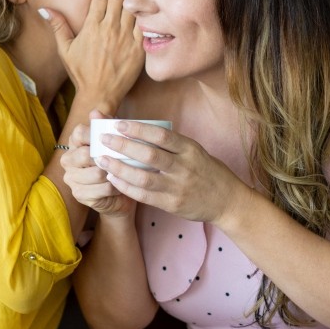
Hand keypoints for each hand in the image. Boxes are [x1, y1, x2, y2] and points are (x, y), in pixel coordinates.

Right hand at [42, 0, 143, 111]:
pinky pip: (144, 25)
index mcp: (92, 26)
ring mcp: (125, 38)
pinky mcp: (138, 48)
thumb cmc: (82, 72)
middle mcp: (109, 29)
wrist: (100, 94)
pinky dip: (147, 11)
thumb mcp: (65, 49)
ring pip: (133, 7)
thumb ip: (57, 26)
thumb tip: (44, 9)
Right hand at [61, 110, 136, 217]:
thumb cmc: (117, 162)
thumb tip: (95, 112)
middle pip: (85, 154)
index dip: (96, 134)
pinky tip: (121, 185)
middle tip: (122, 158)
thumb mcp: (115, 140)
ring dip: (114, 173)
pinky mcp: (79, 194)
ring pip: (96, 173)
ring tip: (124, 173)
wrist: (120, 193)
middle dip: (107, 157)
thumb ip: (107, 125)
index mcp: (74, 143)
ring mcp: (71, 179)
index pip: (79, 133)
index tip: (112, 138)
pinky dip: (116, 187)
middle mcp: (68, 160)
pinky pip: (102, 189)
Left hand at [94, 120, 250, 224]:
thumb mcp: (195, 152)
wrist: (227, 201)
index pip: (161, 136)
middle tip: (103, 139)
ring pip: (143, 178)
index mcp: (190, 149)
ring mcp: (178, 188)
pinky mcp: (172, 205)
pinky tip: (113, 179)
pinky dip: (126, 187)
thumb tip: (138, 130)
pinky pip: (144, 196)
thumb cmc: (207, 171)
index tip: (118, 123)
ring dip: (119, 168)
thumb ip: (171, 144)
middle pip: (149, 155)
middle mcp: (184, 167)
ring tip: (102, 160)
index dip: (137, 129)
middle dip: (123, 146)